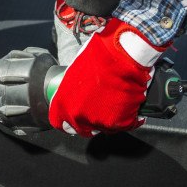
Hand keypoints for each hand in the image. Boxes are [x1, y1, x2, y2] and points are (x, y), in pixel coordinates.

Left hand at [48, 18, 166, 136]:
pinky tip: (128, 104)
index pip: (59, 122)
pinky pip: (123, 125)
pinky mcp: (119, 123)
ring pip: (103, 127)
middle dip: (89, 121)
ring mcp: (98, 122)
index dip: (67, 121)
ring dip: (108, 118)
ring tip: (114, 100)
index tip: (73, 120)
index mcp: (62, 104)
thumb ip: (70, 92)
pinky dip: (127, 117)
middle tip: (98, 108)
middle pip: (82, 128)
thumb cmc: (97, 59)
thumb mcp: (73, 74)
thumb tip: (74, 97)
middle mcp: (78, 117)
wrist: (121, 57)